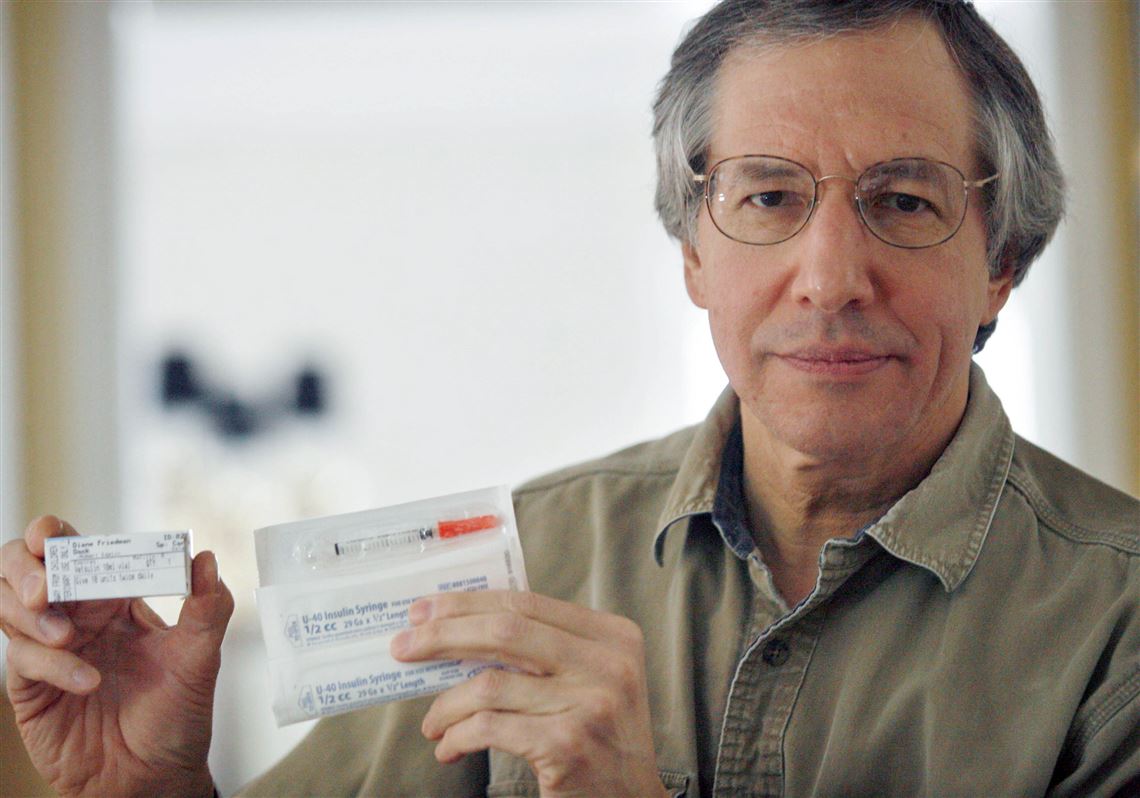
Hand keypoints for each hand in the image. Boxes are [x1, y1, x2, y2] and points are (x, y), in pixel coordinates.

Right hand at [0, 516, 232, 797]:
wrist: (155, 777)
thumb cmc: (178, 714)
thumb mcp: (201, 659)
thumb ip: (208, 608)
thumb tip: (206, 557)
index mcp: (115, 597)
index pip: (77, 550)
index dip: (56, 535)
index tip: (52, 535)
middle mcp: (77, 617)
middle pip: (25, 567)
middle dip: (26, 567)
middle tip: (45, 586)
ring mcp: (49, 649)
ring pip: (9, 605)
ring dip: (30, 613)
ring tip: (65, 635)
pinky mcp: (31, 687)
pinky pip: (22, 659)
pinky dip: (51, 664)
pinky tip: (86, 682)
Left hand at [390, 590, 667, 797]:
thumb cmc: (600, 740)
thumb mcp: (591, 680)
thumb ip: (545, 649)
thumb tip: (459, 629)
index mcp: (612, 636)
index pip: (527, 602)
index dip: (468, 604)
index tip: (425, 611)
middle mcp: (607, 664)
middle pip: (506, 630)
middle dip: (444, 635)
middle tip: (404, 646)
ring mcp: (590, 703)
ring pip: (490, 684)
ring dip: (446, 705)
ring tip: (432, 724)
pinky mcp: (567, 745)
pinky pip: (489, 727)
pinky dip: (458, 736)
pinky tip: (450, 748)